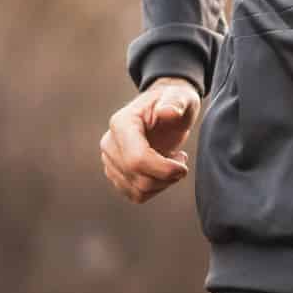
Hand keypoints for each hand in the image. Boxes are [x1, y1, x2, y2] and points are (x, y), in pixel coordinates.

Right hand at [100, 76, 200, 203]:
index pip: (136, 159)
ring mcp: (110, 160)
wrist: (165, 109)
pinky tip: (163, 171)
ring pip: (137, 190)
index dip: (163, 169)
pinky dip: (155, 189)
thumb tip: (168, 112)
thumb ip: (176, 102)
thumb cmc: (174, 102)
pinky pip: (136, 195)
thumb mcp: (180, 96)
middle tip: (181, 160)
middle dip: (167, 176)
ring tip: (173, 162)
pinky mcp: (116, 174)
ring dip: (163, 183)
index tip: (183, 165)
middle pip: (138, 178)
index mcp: (121, 123)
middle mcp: (109, 143)